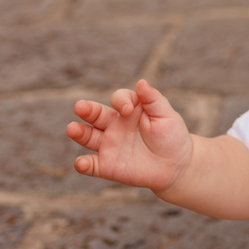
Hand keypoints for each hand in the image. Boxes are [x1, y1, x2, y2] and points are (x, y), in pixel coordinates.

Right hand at [66, 80, 192, 191]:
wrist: (176, 166)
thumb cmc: (172, 136)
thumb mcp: (166, 115)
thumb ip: (153, 99)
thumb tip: (141, 82)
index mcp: (130, 110)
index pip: (119, 99)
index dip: (121, 101)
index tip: (128, 110)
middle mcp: (115, 125)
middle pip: (95, 114)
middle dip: (87, 110)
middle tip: (80, 106)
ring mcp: (109, 145)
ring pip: (88, 137)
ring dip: (79, 132)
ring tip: (72, 128)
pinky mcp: (108, 166)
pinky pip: (92, 165)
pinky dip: (84, 165)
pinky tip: (80, 163)